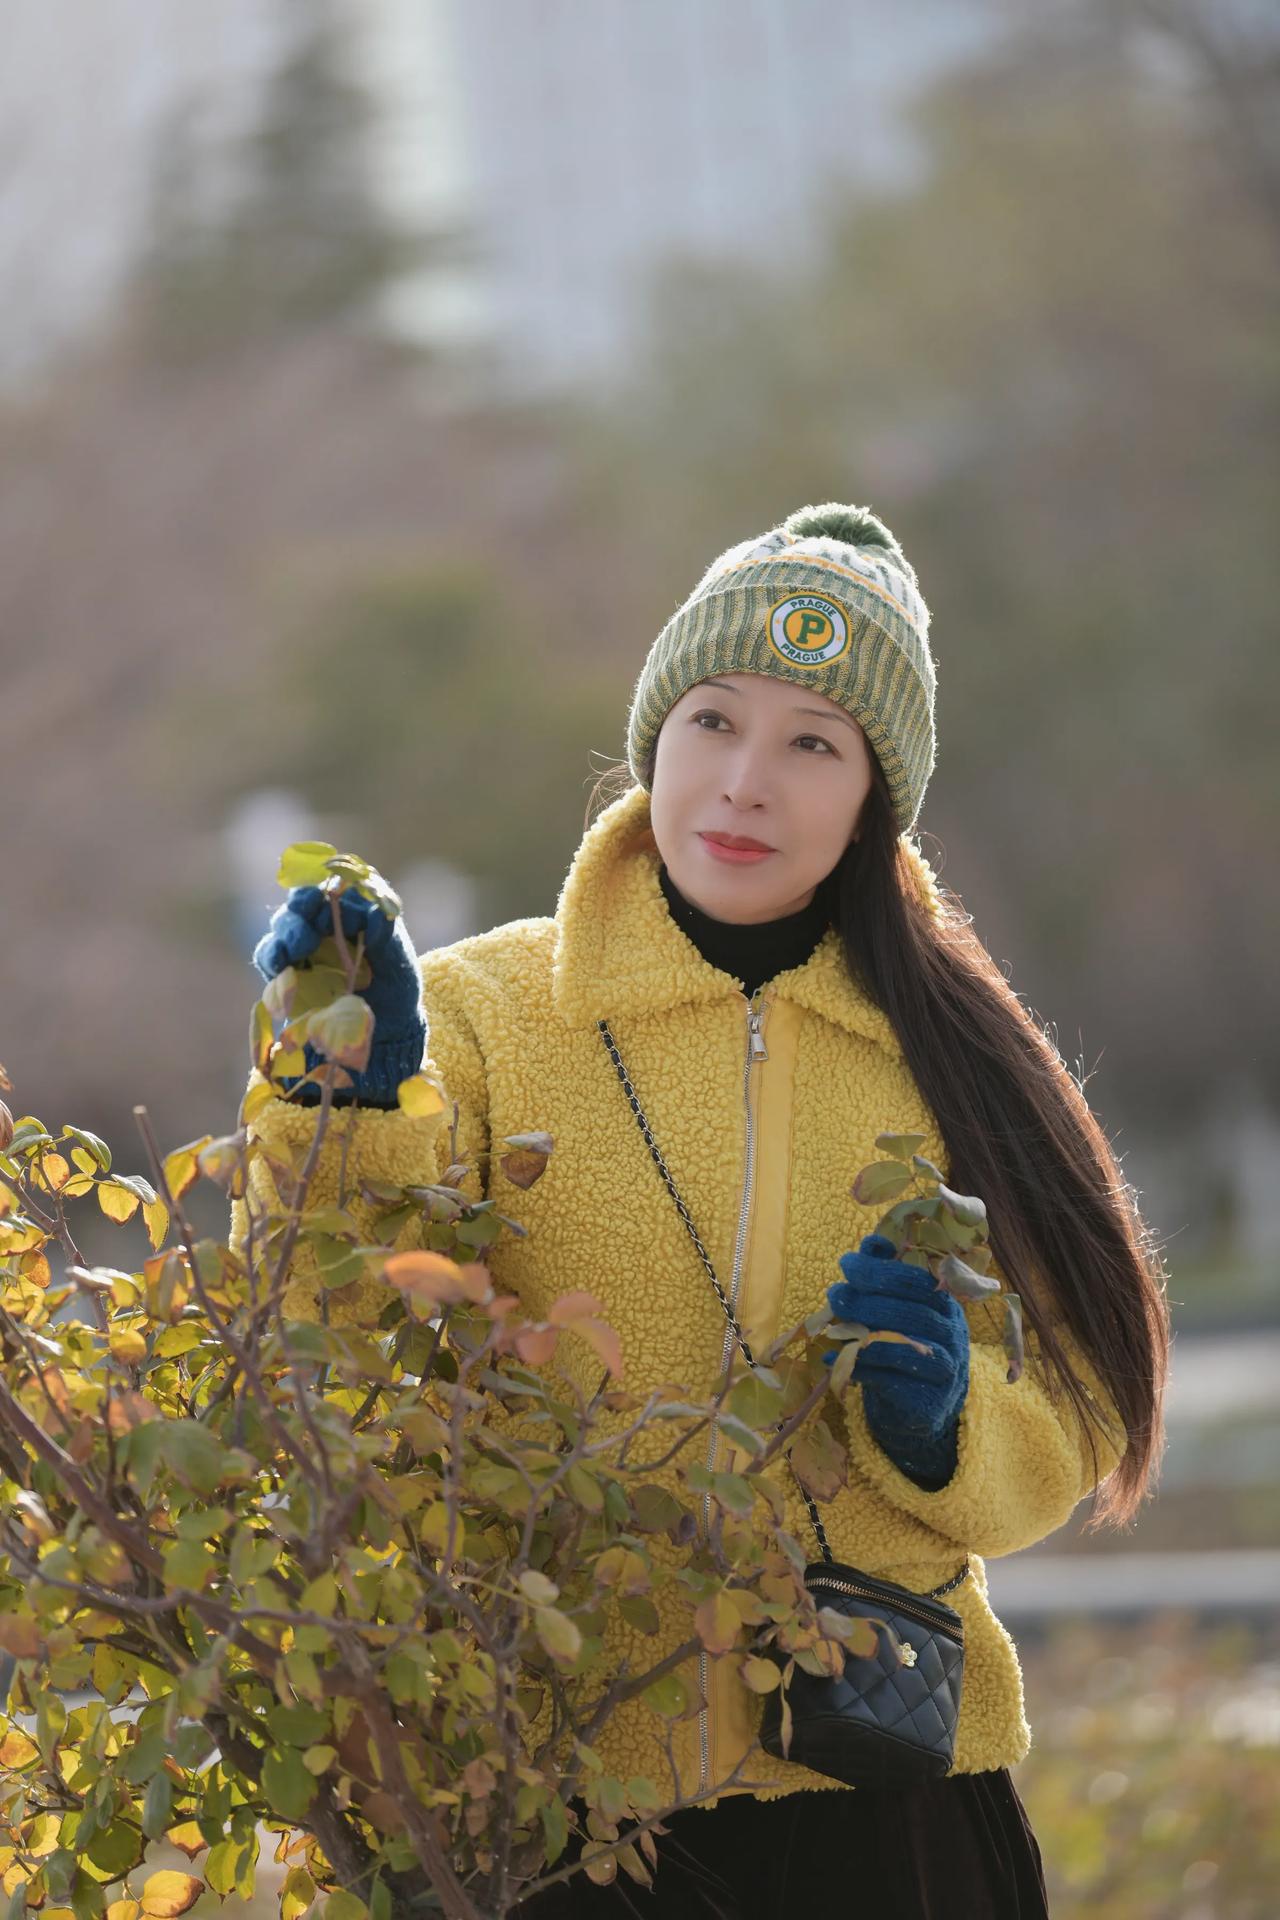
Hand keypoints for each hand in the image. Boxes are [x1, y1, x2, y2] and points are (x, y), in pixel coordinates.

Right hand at [252, 885, 425, 1105]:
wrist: (384, 1032)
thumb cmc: (396, 989)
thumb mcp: (399, 962)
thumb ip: (387, 937)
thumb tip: (376, 915)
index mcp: (354, 912)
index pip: (337, 890)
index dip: (334, 895)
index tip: (341, 911)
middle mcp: (325, 924)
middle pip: (303, 902)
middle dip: (302, 907)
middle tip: (308, 916)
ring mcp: (303, 947)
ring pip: (284, 925)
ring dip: (288, 930)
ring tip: (299, 945)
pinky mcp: (286, 972)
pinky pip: (269, 956)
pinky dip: (271, 957)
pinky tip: (279, 965)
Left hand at [826, 1232, 969, 1486]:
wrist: (923, 1401)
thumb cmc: (905, 1342)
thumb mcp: (899, 1306)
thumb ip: (887, 1275)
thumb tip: (871, 1243)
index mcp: (945, 1302)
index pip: (916, 1280)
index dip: (880, 1269)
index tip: (847, 1263)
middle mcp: (952, 1332)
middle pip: (911, 1311)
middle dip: (867, 1300)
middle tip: (835, 1293)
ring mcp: (945, 1366)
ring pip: (903, 1344)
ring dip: (861, 1334)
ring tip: (831, 1329)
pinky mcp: (929, 1397)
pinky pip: (891, 1380)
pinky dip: (858, 1368)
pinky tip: (832, 1360)